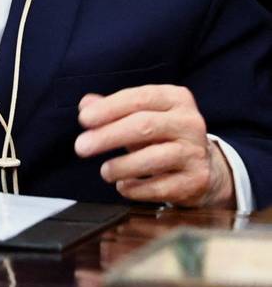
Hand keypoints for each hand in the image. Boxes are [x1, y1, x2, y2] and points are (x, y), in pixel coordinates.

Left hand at [74, 85, 235, 206]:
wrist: (206, 168)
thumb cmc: (163, 136)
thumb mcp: (142, 115)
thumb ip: (113, 109)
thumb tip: (85, 104)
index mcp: (176, 98)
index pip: (139, 98)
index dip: (110, 108)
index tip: (84, 119)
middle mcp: (189, 122)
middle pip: (144, 126)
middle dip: (108, 136)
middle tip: (81, 146)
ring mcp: (195, 152)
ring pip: (153, 158)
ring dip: (122, 166)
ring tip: (104, 171)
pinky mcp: (196, 181)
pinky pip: (161, 187)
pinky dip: (137, 188)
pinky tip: (123, 186)